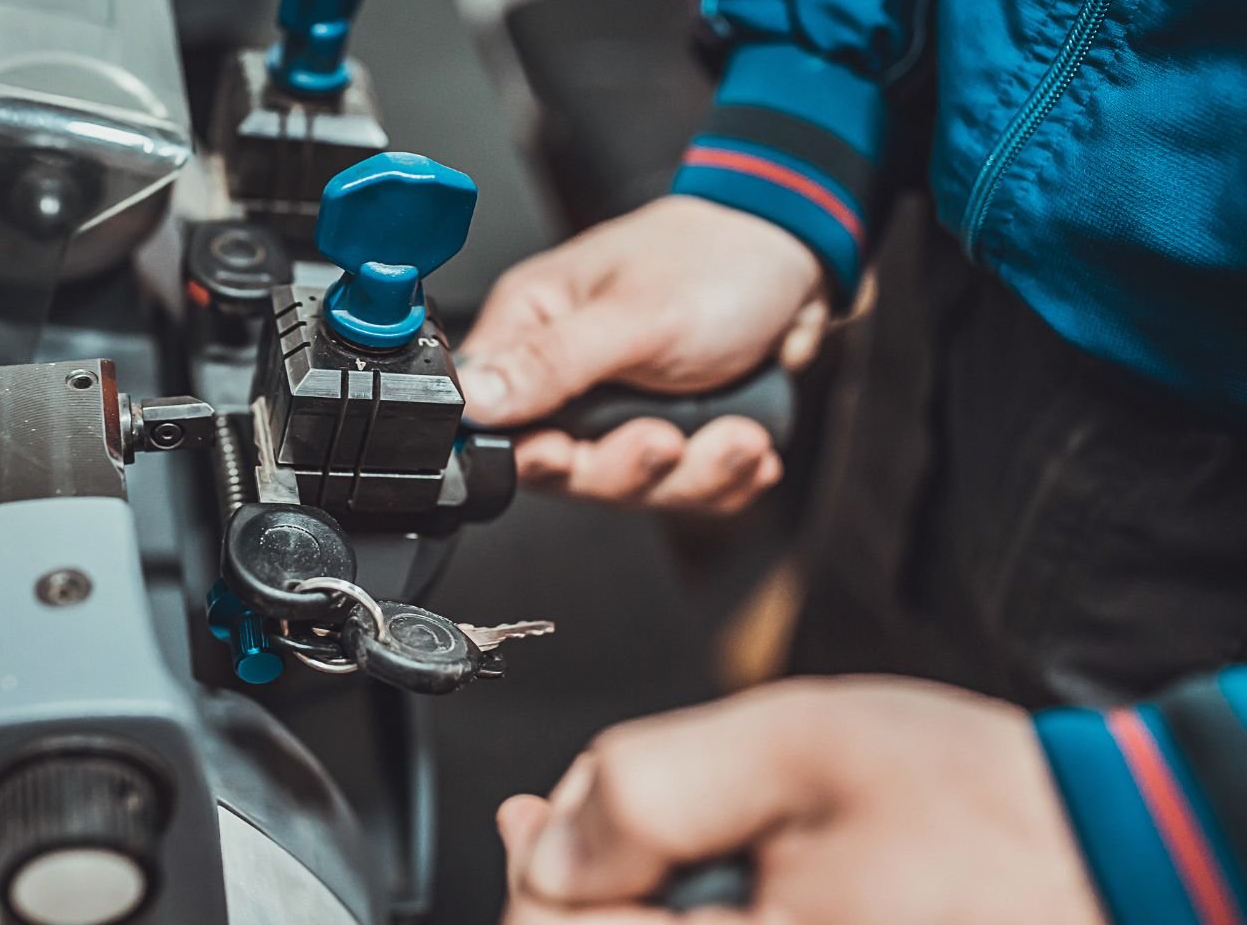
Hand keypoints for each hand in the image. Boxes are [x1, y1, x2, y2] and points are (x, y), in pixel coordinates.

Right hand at [458, 196, 826, 512]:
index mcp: (529, 329)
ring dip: (695, 473)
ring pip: (631, 485)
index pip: (492, 418)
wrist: (796, 255)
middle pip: (566, 468)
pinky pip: (681, 486)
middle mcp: (563, 377)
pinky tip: (751, 448)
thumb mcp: (633, 314)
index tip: (566, 455)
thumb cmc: (713, 259)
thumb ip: (550, 362)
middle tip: (667, 441)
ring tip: (739, 440)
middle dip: (630, 467)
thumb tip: (474, 402)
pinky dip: (724, 476)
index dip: (529, 451)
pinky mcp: (665, 428)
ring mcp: (616, 410)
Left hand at [495, 677, 1105, 923]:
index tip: (539, 818)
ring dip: (621, 906)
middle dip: (566, 889)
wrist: (1119, 864)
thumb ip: (654, 788)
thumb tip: (554, 842)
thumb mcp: (802, 743)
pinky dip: (681, 919)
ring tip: (620, 848)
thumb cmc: (983, 811)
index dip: (530, 869)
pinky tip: (688, 882)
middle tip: (560, 823)